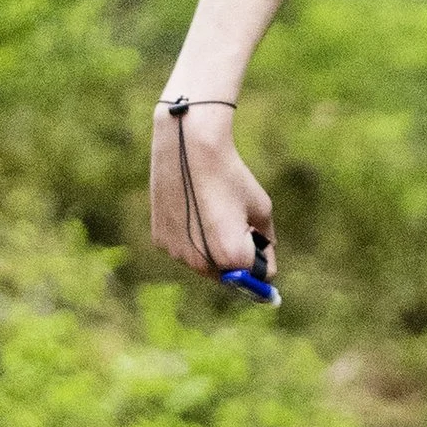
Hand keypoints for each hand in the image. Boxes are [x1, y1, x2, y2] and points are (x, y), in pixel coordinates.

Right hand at [149, 105, 274, 279]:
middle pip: (228, 275)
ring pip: (204, 263)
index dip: (264, 257)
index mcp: (232, 257)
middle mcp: (201, 263)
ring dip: (213, 249)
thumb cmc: (230, 177)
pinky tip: (193, 210)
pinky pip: (183, 249)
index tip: (262, 240)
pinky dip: (191, 238)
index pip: (258, 278)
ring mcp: (177, 254)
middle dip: (237, 257)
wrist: (189, 148)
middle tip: (236, 221)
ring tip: (213, 212)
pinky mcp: (160, 240)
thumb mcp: (261, 208)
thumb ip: (266, 240)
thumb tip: (264, 258)